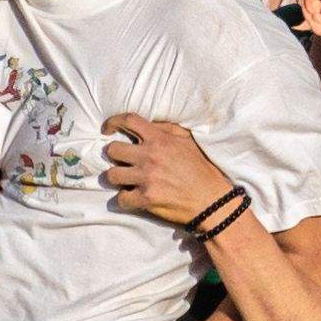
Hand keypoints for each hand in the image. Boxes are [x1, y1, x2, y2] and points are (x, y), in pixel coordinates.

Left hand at [103, 114, 237, 230]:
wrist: (213, 200)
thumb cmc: (202, 169)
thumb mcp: (189, 141)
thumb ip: (166, 129)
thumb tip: (147, 124)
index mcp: (160, 139)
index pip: (129, 121)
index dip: (113, 122)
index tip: (107, 129)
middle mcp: (150, 156)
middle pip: (112, 150)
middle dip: (115, 156)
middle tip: (123, 161)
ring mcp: (147, 178)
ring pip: (111, 175)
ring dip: (117, 178)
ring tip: (126, 180)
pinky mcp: (146, 198)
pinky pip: (120, 198)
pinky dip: (125, 199)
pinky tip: (133, 197)